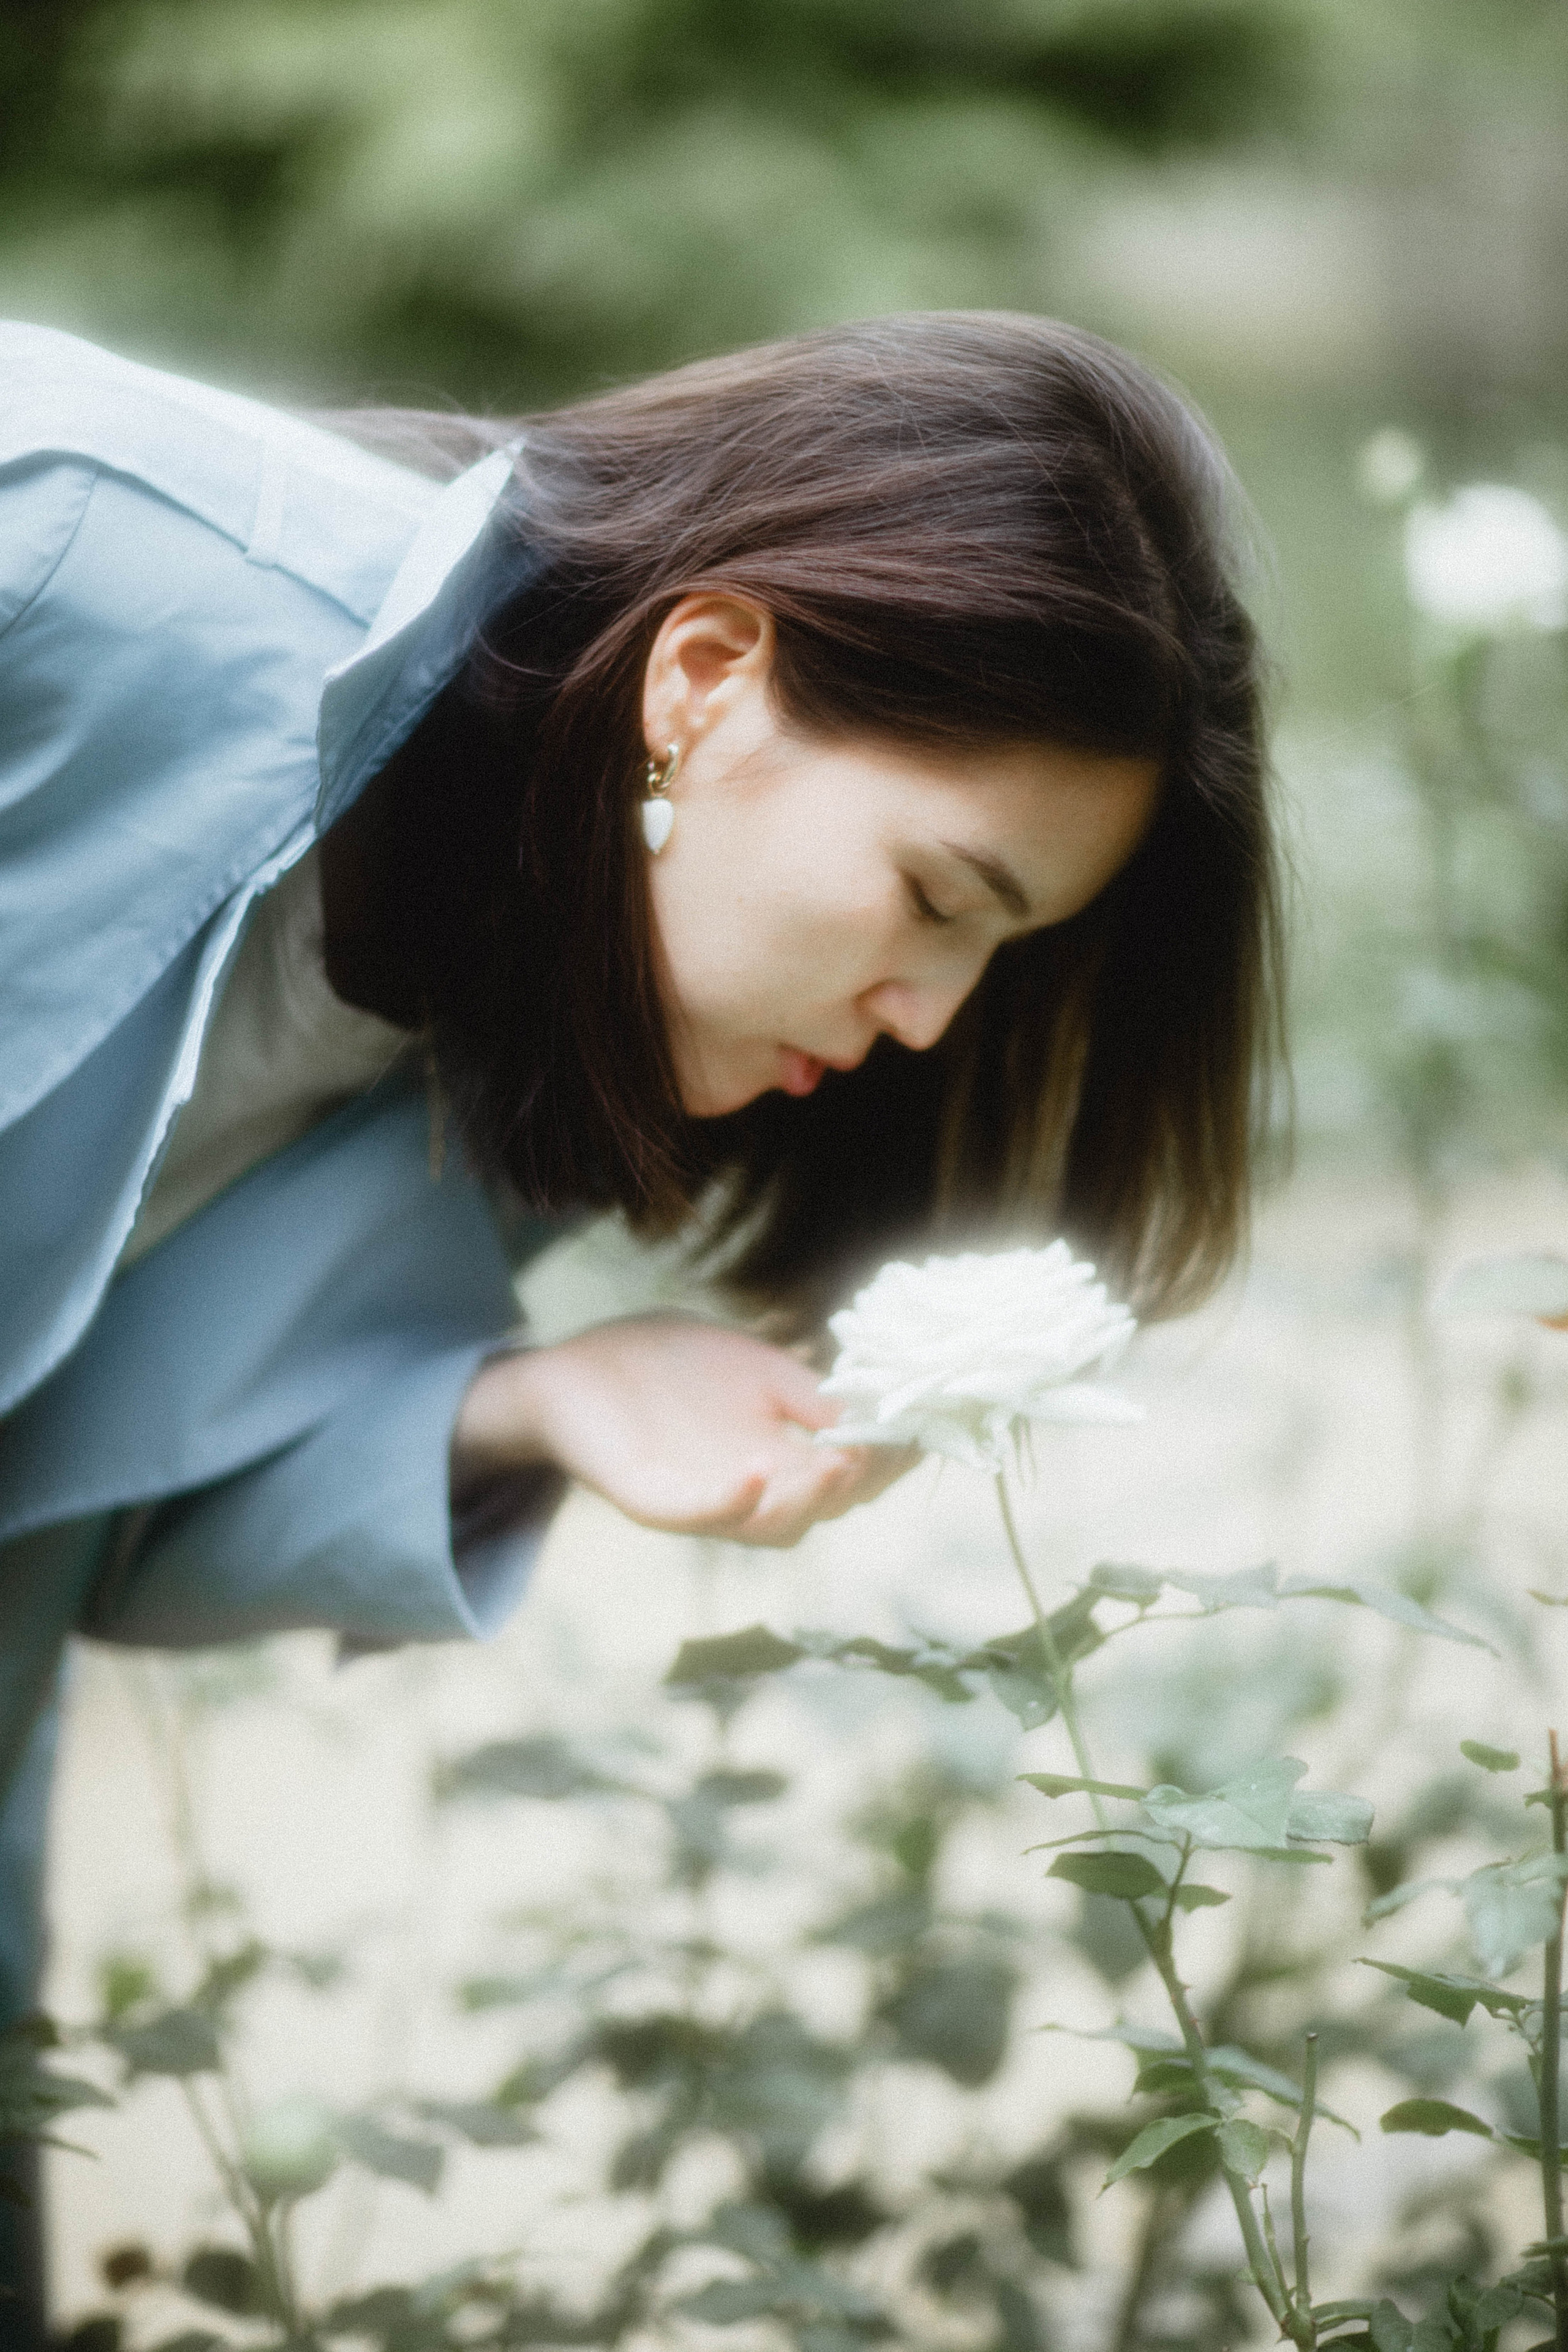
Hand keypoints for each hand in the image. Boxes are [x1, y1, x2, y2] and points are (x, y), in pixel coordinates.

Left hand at [452, 1314, 915, 1546]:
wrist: (577, 1369)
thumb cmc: (669, 1365)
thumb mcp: (757, 1371)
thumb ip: (812, 1393)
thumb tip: (885, 1401)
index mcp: (780, 1462)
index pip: (847, 1477)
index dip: (889, 1462)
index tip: (924, 1433)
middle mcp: (749, 1492)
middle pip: (819, 1510)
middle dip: (858, 1484)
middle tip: (883, 1450)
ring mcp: (703, 1501)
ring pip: (771, 1526)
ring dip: (809, 1500)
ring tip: (839, 1462)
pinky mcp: (654, 1500)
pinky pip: (698, 1516)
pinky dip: (731, 1502)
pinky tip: (757, 1472)